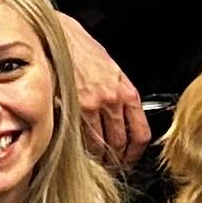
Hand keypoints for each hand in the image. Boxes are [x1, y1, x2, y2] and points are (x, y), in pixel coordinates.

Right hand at [62, 18, 151, 170]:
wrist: (61, 37)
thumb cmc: (84, 50)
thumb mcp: (113, 70)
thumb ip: (121, 95)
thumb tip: (124, 119)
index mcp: (126, 91)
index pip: (140, 132)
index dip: (136, 152)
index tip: (131, 158)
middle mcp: (112, 100)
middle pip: (120, 142)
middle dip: (117, 158)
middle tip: (112, 164)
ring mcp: (92, 106)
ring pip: (101, 144)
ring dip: (100, 157)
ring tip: (96, 162)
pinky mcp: (72, 107)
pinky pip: (82, 138)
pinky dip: (83, 149)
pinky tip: (81, 152)